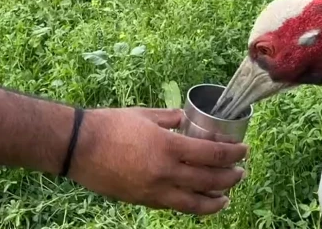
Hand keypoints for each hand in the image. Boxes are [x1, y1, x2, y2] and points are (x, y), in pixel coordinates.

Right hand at [67, 107, 247, 214]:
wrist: (77, 147)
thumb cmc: (111, 125)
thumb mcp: (145, 114)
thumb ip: (170, 117)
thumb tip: (185, 119)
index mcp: (169, 147)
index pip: (213, 155)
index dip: (233, 154)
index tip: (244, 150)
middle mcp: (165, 173)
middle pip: (209, 180)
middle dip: (231, 177)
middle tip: (241, 172)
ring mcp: (154, 190)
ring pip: (194, 203)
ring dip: (216, 200)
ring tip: (227, 196)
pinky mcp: (142, 200)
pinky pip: (174, 206)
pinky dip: (192, 205)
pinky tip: (198, 202)